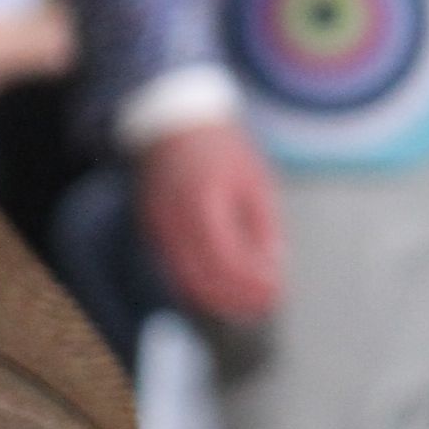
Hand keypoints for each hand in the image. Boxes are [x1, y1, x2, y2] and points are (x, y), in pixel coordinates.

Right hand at [137, 120, 284, 321]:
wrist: (175, 123)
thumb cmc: (221, 149)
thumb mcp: (255, 180)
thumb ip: (264, 226)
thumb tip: (274, 269)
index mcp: (206, 202)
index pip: (230, 259)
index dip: (252, 283)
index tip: (275, 293)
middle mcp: (177, 218)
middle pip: (206, 277)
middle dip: (237, 298)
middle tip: (263, 305)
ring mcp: (159, 225)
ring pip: (187, 279)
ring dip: (218, 297)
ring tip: (246, 304)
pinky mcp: (152, 229)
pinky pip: (174, 268)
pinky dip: (198, 285)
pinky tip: (220, 289)